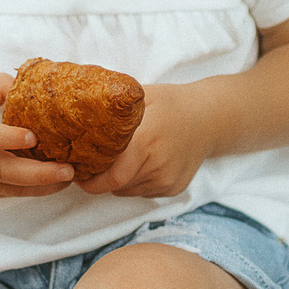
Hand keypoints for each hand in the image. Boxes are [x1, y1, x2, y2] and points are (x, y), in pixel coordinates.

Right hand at [0, 74, 73, 199]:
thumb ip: (0, 87)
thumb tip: (33, 83)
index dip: (7, 138)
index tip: (32, 137)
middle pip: (3, 171)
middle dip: (38, 174)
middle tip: (68, 170)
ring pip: (10, 188)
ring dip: (42, 186)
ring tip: (70, 177)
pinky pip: (10, 194)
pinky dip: (34, 190)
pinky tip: (56, 182)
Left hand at [80, 84, 218, 198]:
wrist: (210, 118)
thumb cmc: (172, 103)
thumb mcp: (142, 97)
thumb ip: (114, 109)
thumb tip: (78, 110)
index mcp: (146, 142)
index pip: (111, 176)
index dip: (91, 180)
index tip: (78, 172)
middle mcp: (157, 166)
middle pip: (117, 185)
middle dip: (99, 181)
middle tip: (87, 170)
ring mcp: (167, 180)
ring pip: (128, 190)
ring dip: (117, 182)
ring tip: (115, 163)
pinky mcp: (173, 188)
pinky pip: (143, 191)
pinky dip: (134, 183)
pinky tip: (138, 164)